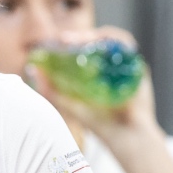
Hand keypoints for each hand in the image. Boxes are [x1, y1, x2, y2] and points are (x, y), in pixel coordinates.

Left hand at [27, 27, 162, 147]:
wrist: (126, 136)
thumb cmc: (100, 123)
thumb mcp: (71, 104)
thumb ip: (52, 90)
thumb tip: (33, 70)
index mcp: (99, 72)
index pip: (87, 49)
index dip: (73, 42)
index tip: (58, 42)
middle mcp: (114, 66)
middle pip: (100, 42)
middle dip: (82, 36)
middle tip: (64, 39)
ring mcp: (127, 65)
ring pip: (113, 40)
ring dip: (96, 35)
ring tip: (79, 41)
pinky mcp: (138, 66)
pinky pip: (127, 45)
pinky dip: (114, 39)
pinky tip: (99, 42)